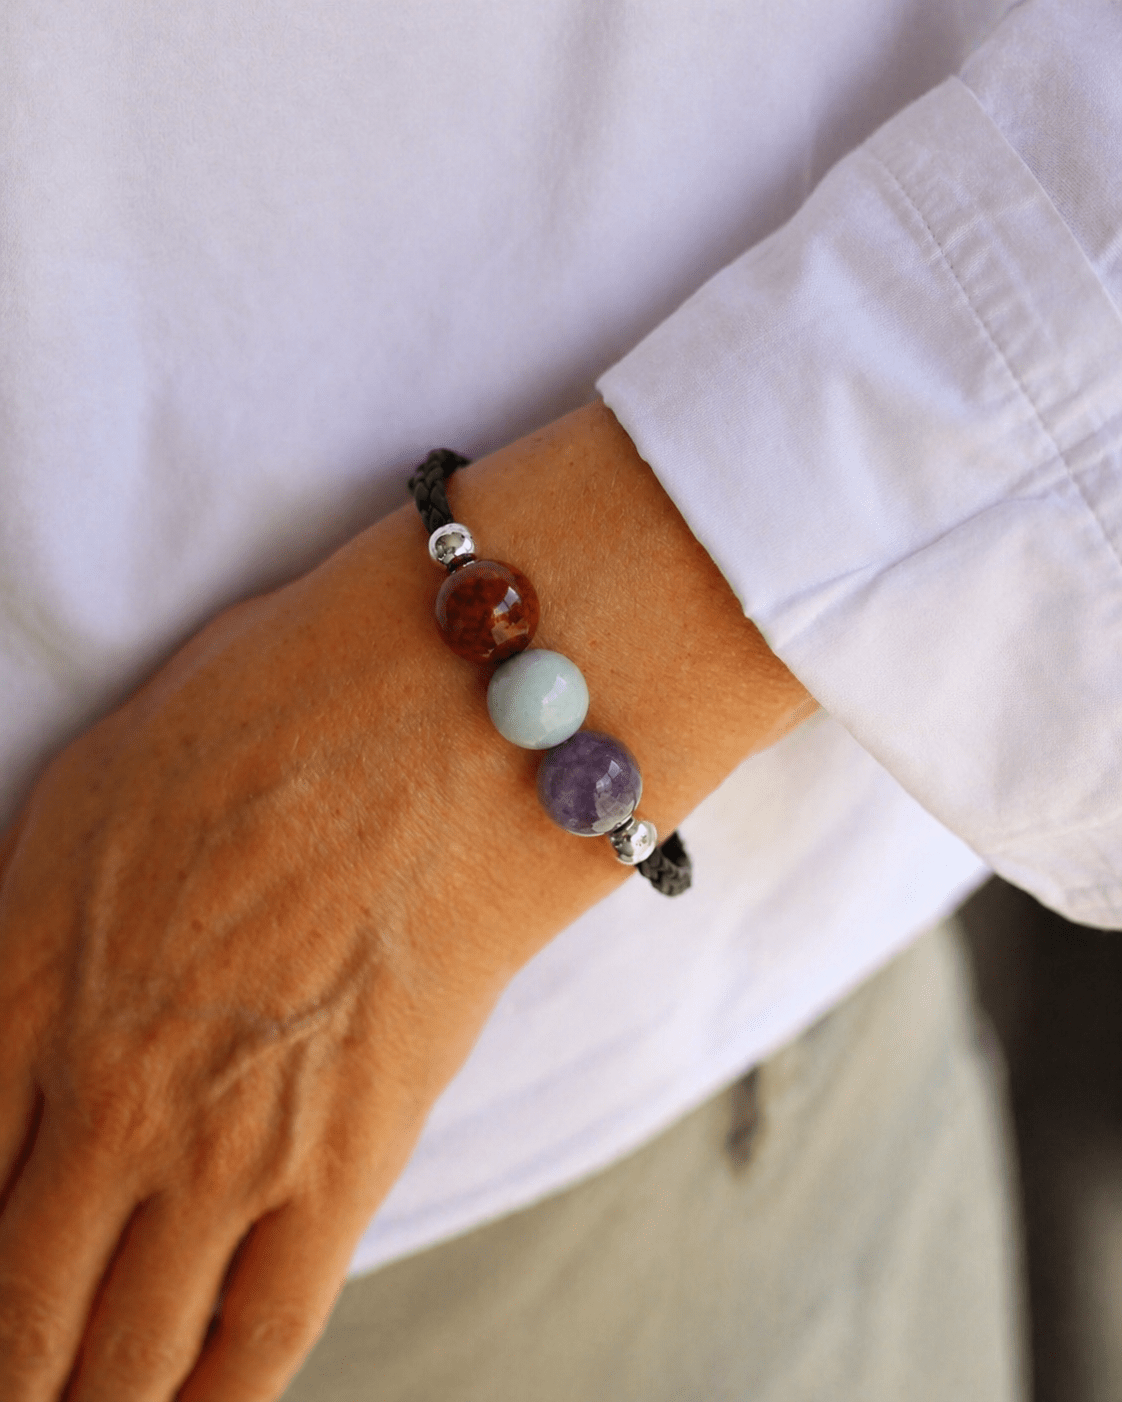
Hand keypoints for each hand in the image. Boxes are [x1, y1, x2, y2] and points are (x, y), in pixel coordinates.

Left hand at [0, 404, 812, 1399]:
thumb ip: (27, 934)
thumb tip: (14, 1017)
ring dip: (86, 1401)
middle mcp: (100, 1090)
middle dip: (5, 1370)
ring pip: (115, 1358)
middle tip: (16, 1378)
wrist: (444, 715)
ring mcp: (221, 1144)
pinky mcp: (344, 1164)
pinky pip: (257, 1342)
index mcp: (17, 982)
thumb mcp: (91, 794)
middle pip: (9, 1312)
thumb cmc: (277, 713)